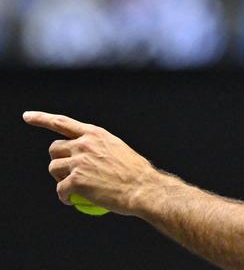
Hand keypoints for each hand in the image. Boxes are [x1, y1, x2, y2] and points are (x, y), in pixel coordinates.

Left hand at [23, 111, 156, 215]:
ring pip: (53, 168)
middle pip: (54, 148)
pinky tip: (73, 200)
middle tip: (69, 172)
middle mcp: (84, 144)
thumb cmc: (135, 172)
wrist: (142, 187)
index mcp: (95, 134)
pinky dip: (64, 197)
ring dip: (59, 179)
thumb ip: (98, 148)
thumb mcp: (117, 149)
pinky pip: (60, 189)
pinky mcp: (76, 181)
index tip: (27, 116)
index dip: (41, 118)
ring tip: (74, 186)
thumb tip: (87, 156)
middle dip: (57, 159)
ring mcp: (79, 162)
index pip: (62, 122)